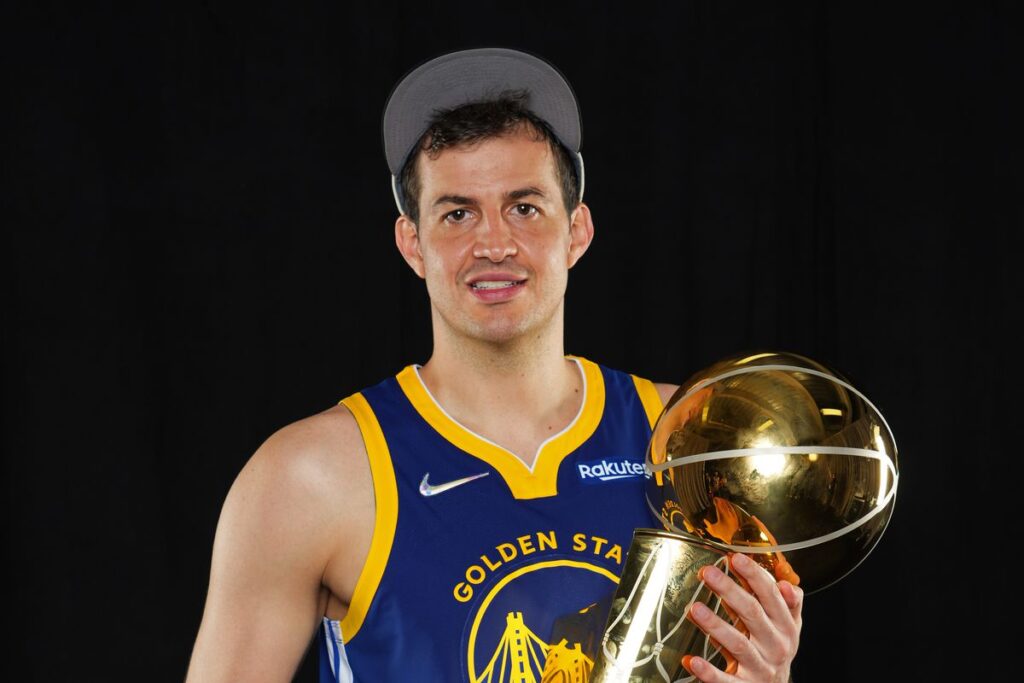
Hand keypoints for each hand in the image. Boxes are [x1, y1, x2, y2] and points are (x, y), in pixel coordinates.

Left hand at [682, 552, 802, 682]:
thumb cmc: (775, 651)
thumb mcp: (787, 627)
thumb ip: (788, 604)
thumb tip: (787, 584)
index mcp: (785, 627)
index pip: (771, 596)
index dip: (754, 575)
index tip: (734, 558)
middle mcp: (775, 646)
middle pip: (752, 614)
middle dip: (729, 590)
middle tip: (708, 572)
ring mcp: (760, 668)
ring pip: (738, 644)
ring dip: (715, 625)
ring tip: (694, 609)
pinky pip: (726, 680)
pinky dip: (709, 671)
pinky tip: (692, 660)